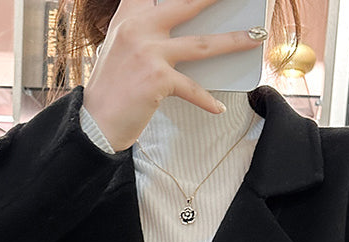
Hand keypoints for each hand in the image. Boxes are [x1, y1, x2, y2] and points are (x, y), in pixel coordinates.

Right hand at [83, 0, 265, 151]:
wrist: (93, 124)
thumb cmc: (109, 91)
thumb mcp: (119, 49)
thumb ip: (143, 32)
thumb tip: (180, 34)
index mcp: (128, 16)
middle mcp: (138, 28)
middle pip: (188, 4)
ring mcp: (149, 52)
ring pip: (203, 43)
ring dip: (234, 40)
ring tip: (254, 38)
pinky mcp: (158, 79)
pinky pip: (192, 88)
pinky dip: (206, 101)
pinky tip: (218, 108)